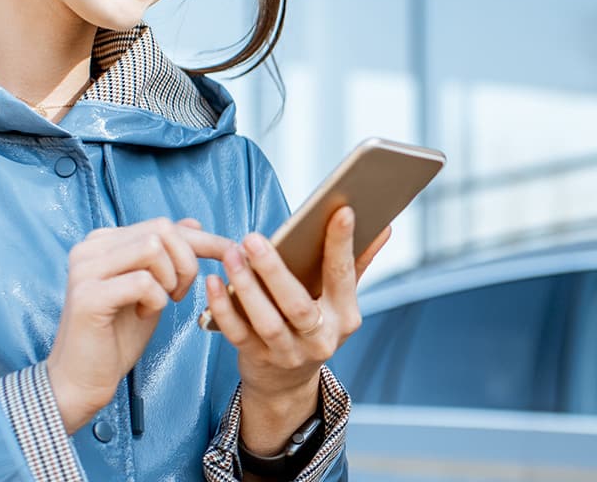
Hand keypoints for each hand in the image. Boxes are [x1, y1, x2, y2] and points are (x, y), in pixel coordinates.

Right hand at [47, 217, 233, 432]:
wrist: (81, 380)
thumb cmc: (116, 336)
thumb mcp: (150, 290)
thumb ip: (166, 257)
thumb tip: (193, 223)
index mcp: (104, 242)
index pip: (162, 225)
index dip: (203, 239)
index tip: (230, 253)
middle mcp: (90, 248)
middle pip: (161, 231)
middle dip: (187, 262)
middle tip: (180, 294)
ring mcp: (86, 270)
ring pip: (152, 249)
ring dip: (171, 280)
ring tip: (161, 303)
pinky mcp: (88, 296)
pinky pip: (142, 282)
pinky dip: (156, 300)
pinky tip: (144, 315)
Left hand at [204, 206, 389, 453]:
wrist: (288, 386)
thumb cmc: (315, 327)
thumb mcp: (340, 301)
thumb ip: (357, 263)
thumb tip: (383, 226)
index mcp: (345, 316)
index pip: (344, 276)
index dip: (342, 244)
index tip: (341, 211)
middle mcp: (320, 338)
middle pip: (298, 304)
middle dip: (274, 270)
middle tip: (253, 238)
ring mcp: (287, 353)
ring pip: (267, 321)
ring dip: (245, 286)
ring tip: (232, 254)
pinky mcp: (257, 359)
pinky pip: (237, 333)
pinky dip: (222, 307)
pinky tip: (212, 282)